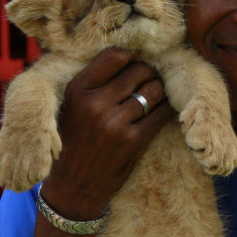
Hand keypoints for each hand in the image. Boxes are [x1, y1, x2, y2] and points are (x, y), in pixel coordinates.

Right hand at [35, 48, 173, 236]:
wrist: (74, 185)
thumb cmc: (75, 138)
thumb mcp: (71, 105)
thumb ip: (93, 80)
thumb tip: (128, 52)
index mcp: (77, 90)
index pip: (114, 56)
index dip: (131, 53)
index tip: (137, 56)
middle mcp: (95, 104)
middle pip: (139, 71)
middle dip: (149, 72)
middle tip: (149, 78)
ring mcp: (115, 124)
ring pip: (153, 91)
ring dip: (159, 90)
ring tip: (154, 93)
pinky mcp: (134, 141)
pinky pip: (161, 113)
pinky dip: (164, 108)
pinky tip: (160, 108)